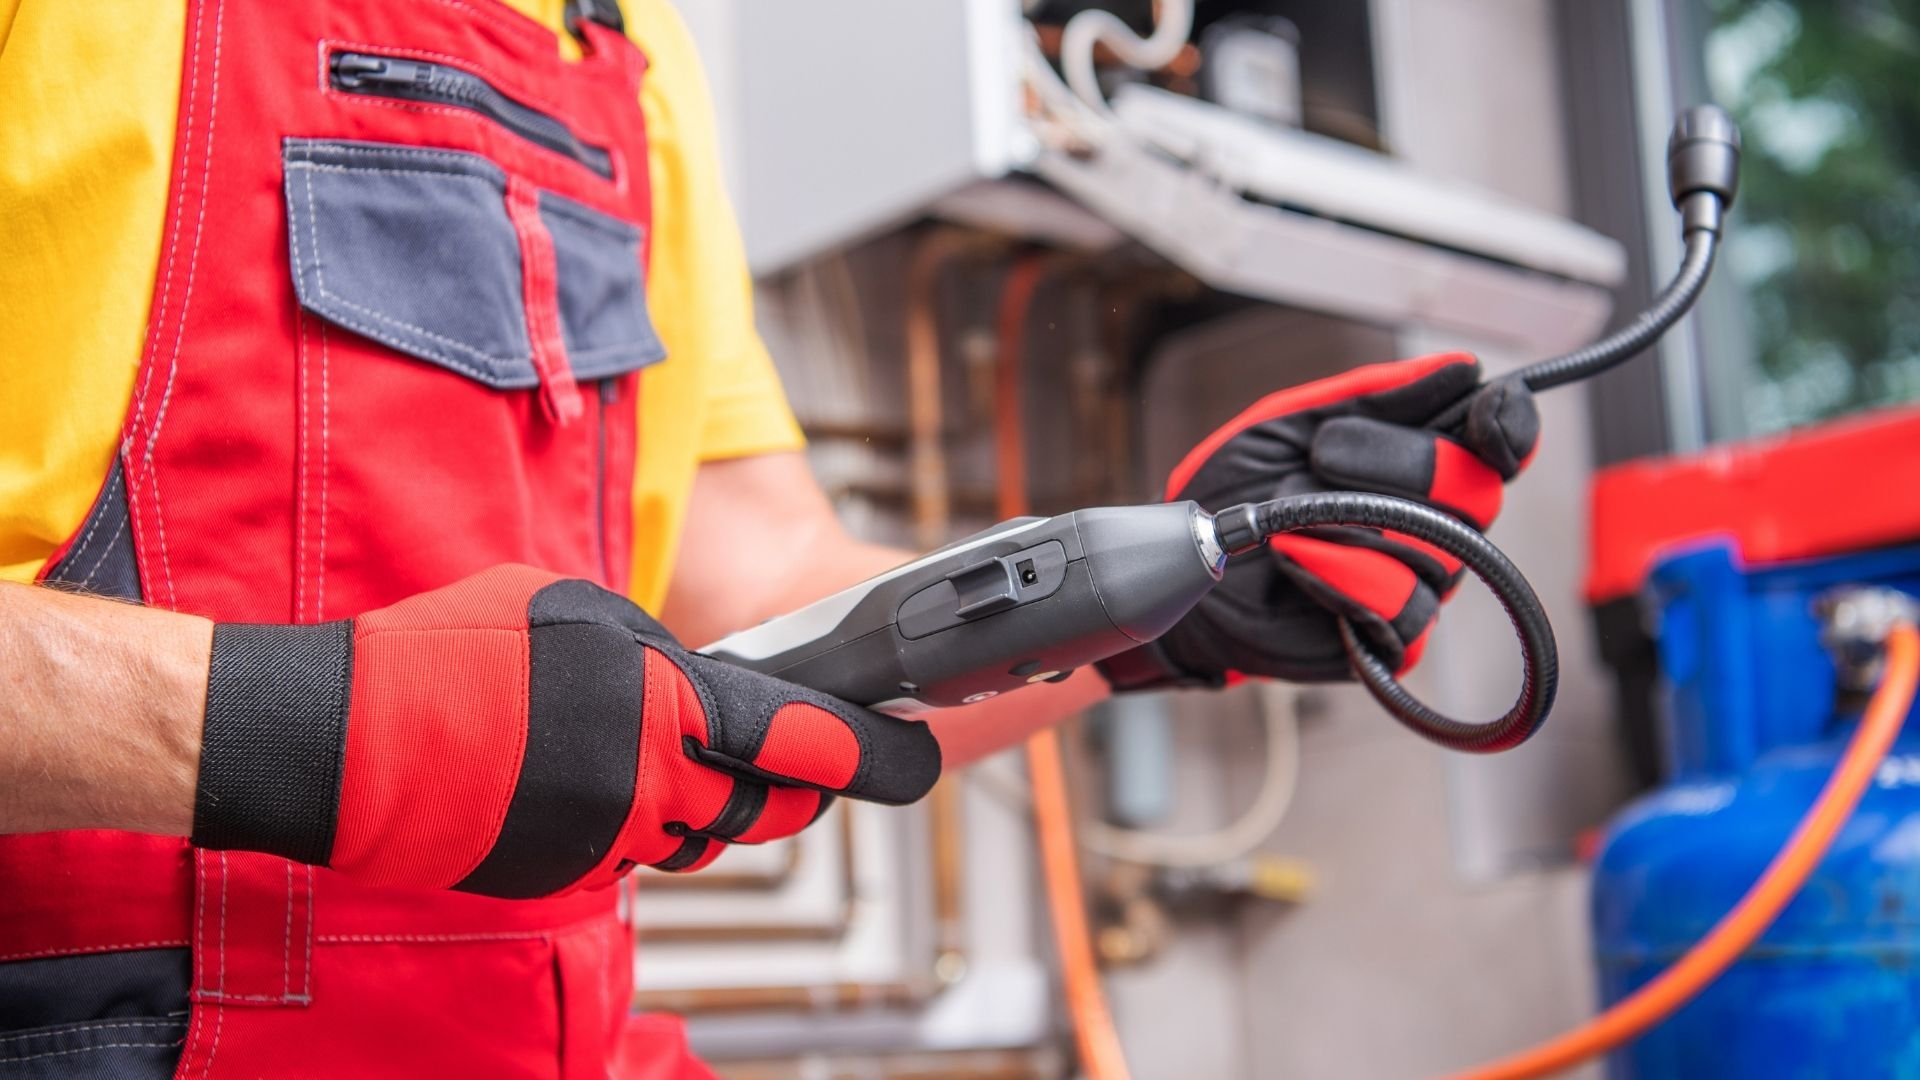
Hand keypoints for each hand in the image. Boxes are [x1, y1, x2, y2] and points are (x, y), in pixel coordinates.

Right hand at [191, 565, 939, 896]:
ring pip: (703, 833)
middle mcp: (654, 786)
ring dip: (706, 798)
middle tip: (803, 760)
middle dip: (798, 787)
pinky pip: (634, 852)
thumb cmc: (452, 656)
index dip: (872, 756)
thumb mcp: (575, 608)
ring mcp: (610, 841)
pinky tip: (581, 776)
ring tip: (654, 749)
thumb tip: (702, 681)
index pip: (808, 745)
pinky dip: (634, 819)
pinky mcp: (569, 876)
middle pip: (770, 808)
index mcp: (668, 705)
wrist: (346, 742)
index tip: (913, 756)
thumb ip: (658, 652)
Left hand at [1097, 352, 1538, 689]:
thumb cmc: (1240, 491)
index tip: (1489, 410)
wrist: (1189, 566)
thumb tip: (1460, 368)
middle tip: (1322, 455)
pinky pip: (1400, 606)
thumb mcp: (1293, 422)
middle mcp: (1437, 524)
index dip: (1510, 425)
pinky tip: (1294, 562)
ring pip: (1434, 552)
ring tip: (1286, 518)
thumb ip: (1372, 394)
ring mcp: (1419, 584)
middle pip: (1477, 491)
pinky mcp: (1391, 640)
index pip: (1501, 442)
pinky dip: (1338, 576)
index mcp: (1423, 462)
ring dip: (1345, 523)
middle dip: (1397, 464)